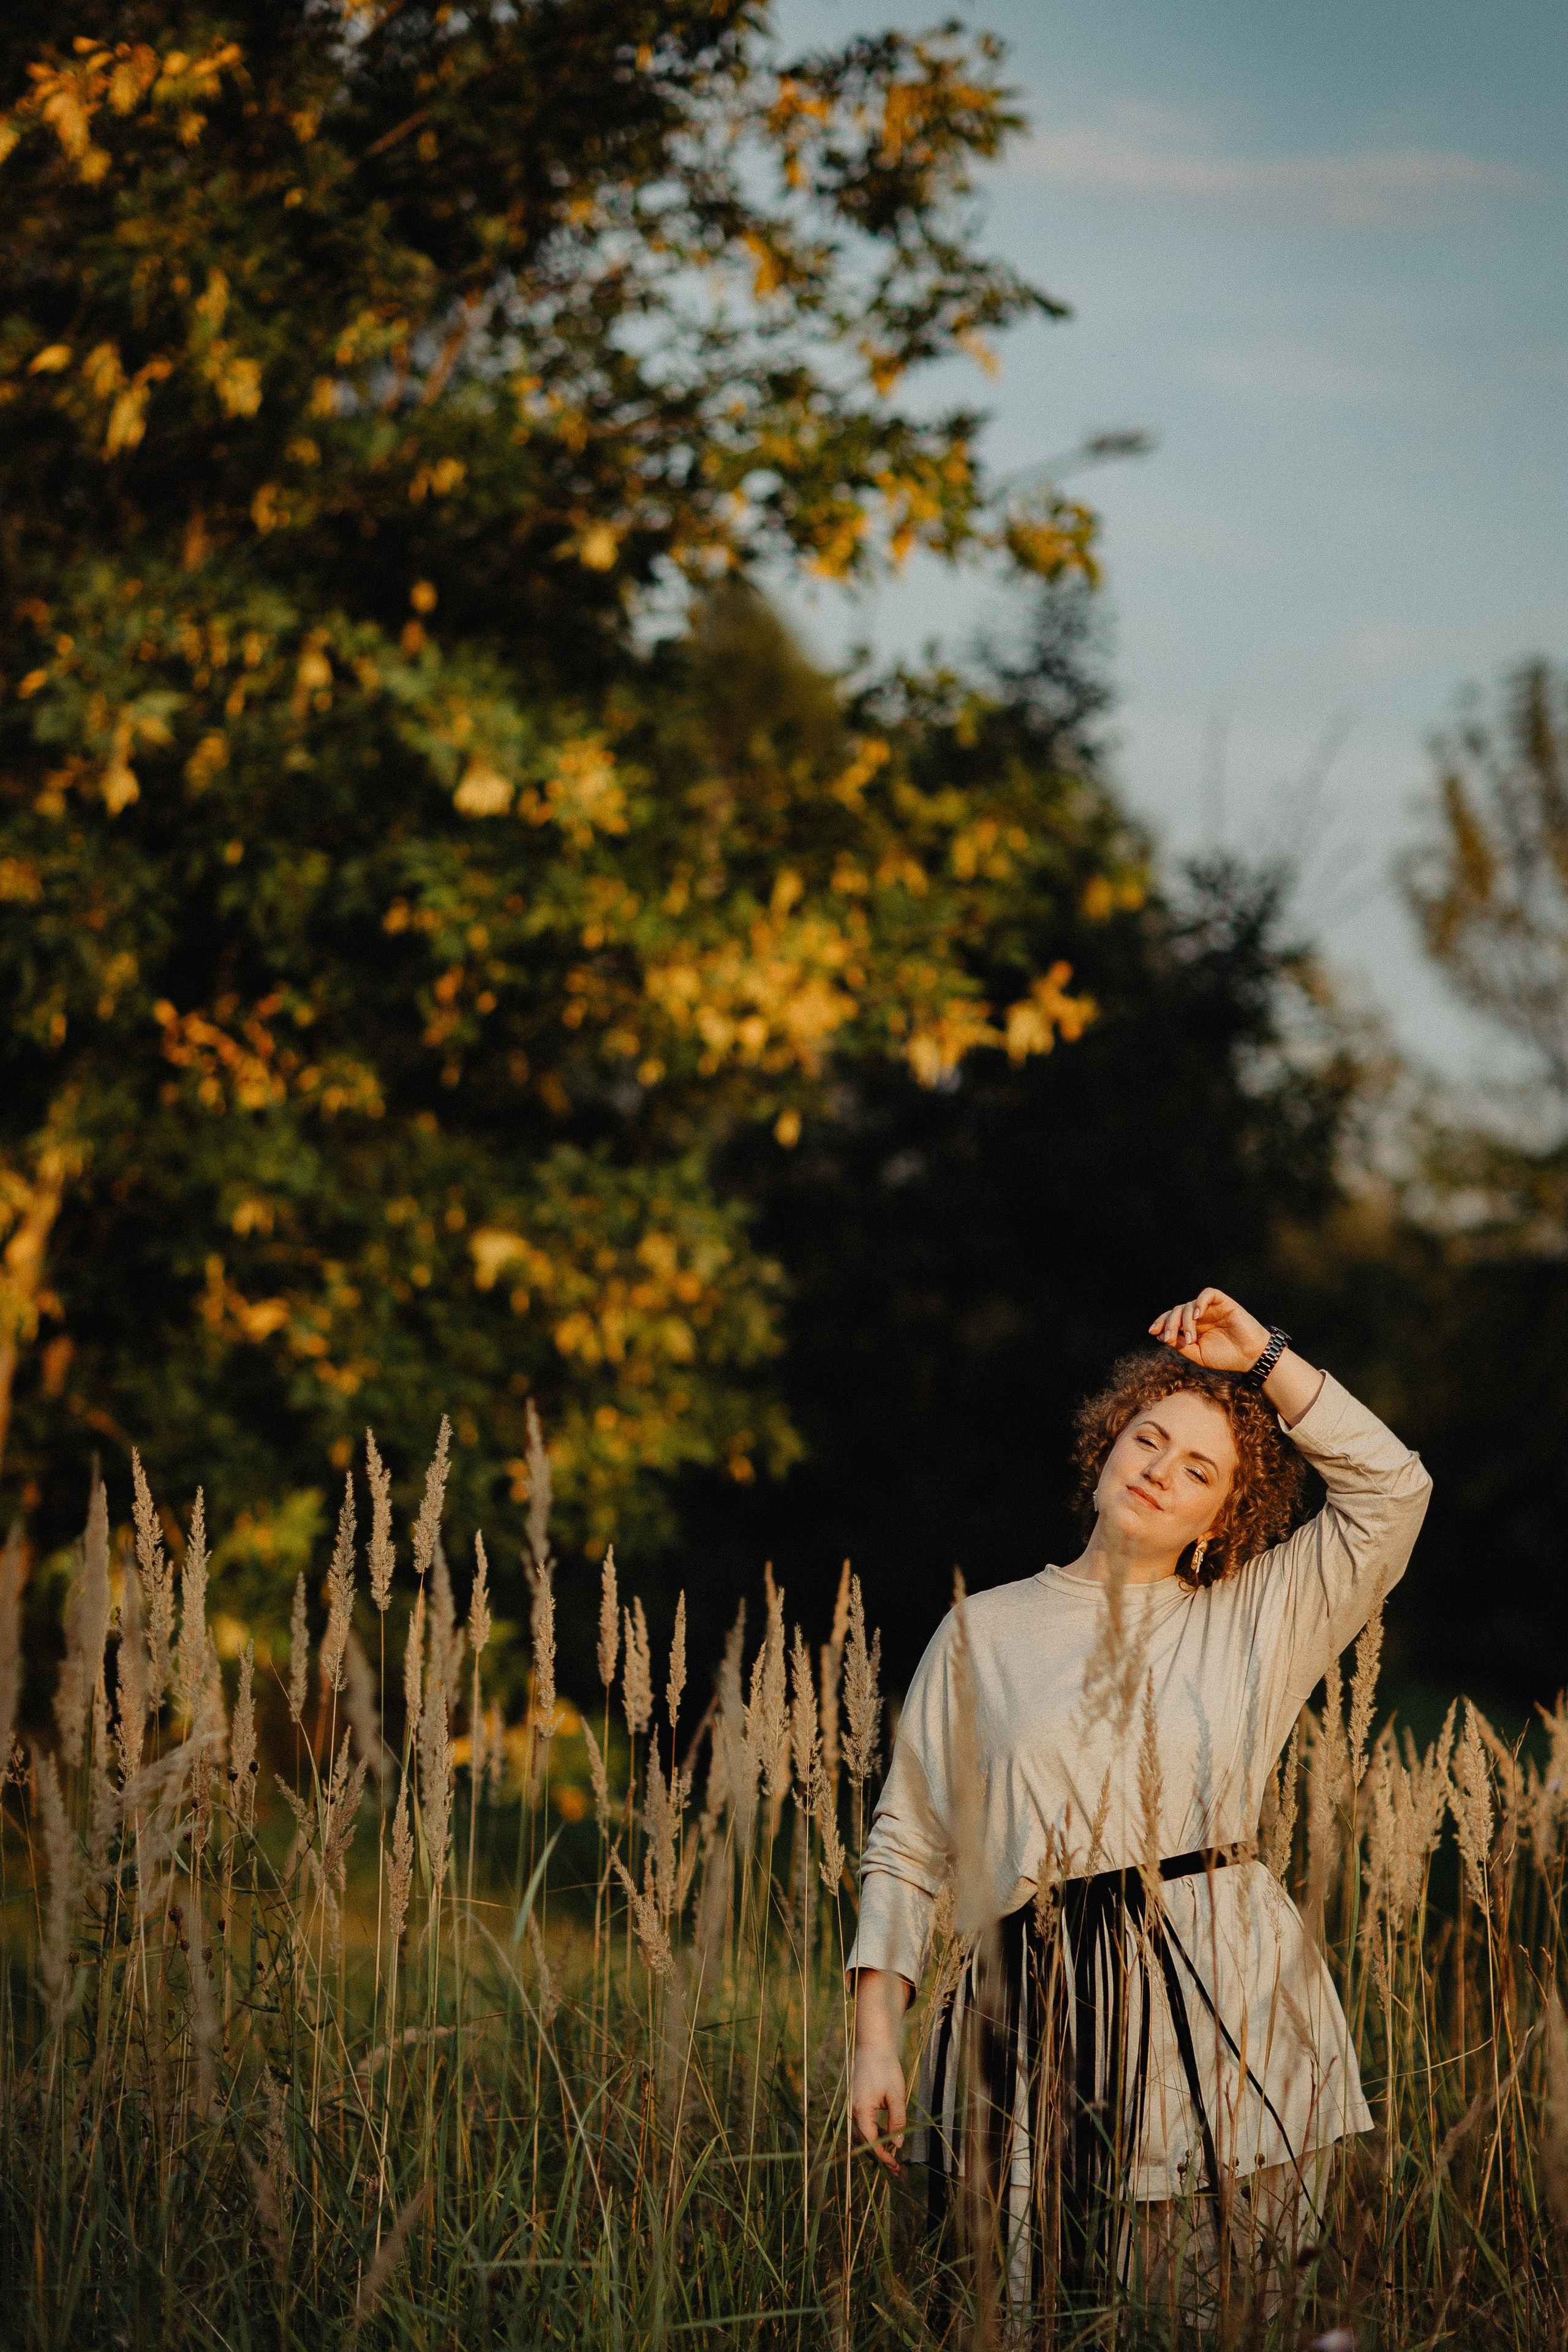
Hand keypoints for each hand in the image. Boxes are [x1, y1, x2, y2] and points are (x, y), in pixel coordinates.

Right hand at [850, 2041, 907, 2171]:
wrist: (872, 2046)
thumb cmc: (885, 2068)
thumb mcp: (896, 2095)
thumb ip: (897, 2121)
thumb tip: (898, 2145)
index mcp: (861, 2111)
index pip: (871, 2143)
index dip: (883, 2157)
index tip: (896, 2166)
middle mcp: (852, 2112)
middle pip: (863, 2143)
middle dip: (879, 2157)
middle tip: (896, 2168)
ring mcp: (852, 2108)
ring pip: (861, 2137)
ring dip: (875, 2147)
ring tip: (893, 2156)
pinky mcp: (856, 2104)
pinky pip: (862, 2126)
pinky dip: (873, 2135)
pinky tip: (886, 2137)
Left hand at [1148, 1287, 1269, 1374]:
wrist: (1250, 1357)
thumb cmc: (1226, 1357)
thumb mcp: (1198, 1355)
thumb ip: (1181, 1345)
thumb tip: (1162, 1336)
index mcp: (1192, 1327)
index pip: (1172, 1319)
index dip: (1161, 1322)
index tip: (1152, 1332)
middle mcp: (1200, 1316)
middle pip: (1177, 1311)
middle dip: (1169, 1323)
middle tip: (1170, 1337)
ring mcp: (1211, 1308)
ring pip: (1189, 1305)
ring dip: (1185, 1321)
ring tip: (1191, 1338)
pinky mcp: (1224, 1302)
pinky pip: (1207, 1294)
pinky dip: (1199, 1302)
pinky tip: (1197, 1316)